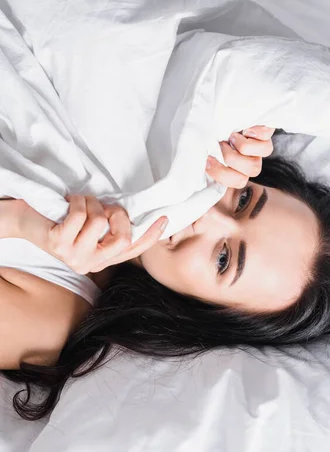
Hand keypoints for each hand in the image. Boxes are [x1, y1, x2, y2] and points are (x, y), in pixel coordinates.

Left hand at [7, 195, 167, 274]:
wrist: (29, 219)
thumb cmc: (65, 218)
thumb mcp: (94, 224)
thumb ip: (114, 226)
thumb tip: (138, 215)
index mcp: (102, 260)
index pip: (134, 250)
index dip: (151, 235)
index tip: (164, 217)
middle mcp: (90, 264)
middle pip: (123, 239)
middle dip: (118, 214)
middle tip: (105, 206)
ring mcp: (74, 256)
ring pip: (100, 222)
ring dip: (93, 203)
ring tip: (82, 203)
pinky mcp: (59, 244)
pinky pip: (80, 215)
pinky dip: (78, 201)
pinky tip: (69, 203)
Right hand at [206, 125, 274, 187]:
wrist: (214, 116)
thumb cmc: (206, 138)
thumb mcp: (203, 152)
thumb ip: (206, 161)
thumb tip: (204, 165)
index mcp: (238, 169)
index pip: (240, 181)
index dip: (223, 173)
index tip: (208, 160)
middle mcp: (251, 159)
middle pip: (254, 169)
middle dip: (232, 158)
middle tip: (220, 145)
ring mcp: (260, 144)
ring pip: (264, 153)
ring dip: (243, 145)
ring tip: (231, 136)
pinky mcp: (264, 129)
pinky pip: (267, 133)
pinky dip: (257, 132)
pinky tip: (245, 130)